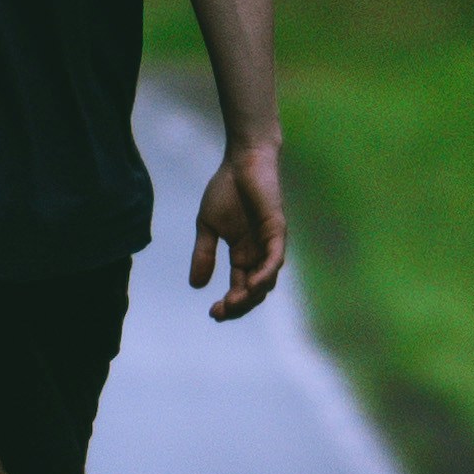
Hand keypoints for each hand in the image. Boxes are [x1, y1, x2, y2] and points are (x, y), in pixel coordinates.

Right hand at [191, 134, 286, 316]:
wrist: (241, 160)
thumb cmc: (227, 190)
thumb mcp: (207, 227)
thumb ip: (204, 254)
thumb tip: (196, 286)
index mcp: (243, 255)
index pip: (239, 288)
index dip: (229, 305)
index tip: (212, 313)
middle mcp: (259, 254)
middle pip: (254, 291)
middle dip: (239, 306)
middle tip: (220, 312)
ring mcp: (269, 244)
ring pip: (267, 280)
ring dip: (252, 295)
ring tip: (233, 304)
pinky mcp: (277, 230)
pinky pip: (275, 259)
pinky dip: (266, 274)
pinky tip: (253, 285)